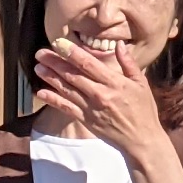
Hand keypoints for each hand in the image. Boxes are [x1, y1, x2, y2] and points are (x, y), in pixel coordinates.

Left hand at [30, 36, 172, 170]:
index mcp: (114, 83)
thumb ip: (128, 63)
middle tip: (41, 53)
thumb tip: (119, 45)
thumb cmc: (143, 110)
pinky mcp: (86, 120)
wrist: (141, 139)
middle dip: (55, 62)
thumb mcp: (141, 83)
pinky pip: (66, 108)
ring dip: (50, 78)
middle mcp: (100, 94)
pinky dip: (53, 100)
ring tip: (38, 67)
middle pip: (73, 75)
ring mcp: (91, 108)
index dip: (72, 53)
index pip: (88, 64)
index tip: (59, 43)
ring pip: (67, 90)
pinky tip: (41, 92)